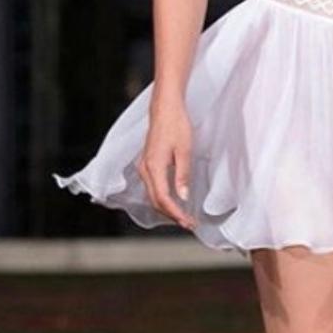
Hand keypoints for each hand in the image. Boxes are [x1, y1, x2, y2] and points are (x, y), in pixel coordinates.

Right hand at [136, 106, 195, 231]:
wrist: (164, 108)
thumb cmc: (176, 125)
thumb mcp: (185, 150)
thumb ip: (183, 175)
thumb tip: (184, 197)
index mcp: (154, 167)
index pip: (163, 199)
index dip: (175, 213)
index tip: (188, 222)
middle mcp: (145, 169)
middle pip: (155, 201)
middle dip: (171, 215)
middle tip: (188, 223)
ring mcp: (144, 167)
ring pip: (152, 196)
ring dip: (167, 209)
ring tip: (183, 216)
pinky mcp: (146, 164)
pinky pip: (152, 187)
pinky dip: (162, 198)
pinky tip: (174, 201)